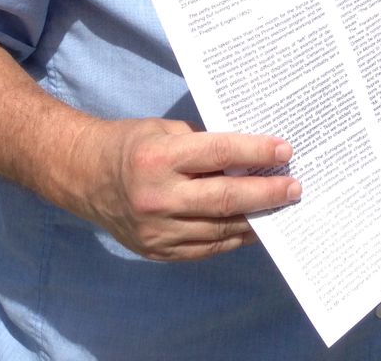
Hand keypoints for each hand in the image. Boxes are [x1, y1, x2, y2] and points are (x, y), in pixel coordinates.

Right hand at [72, 117, 299, 261]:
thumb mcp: (166, 130)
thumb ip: (203, 145)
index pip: (219, 153)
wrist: (85, 176)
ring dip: (255, 219)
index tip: (284, 150)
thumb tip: (248, 158)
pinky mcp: (157, 251)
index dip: (256, 152)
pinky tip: (252, 227)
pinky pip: (205, 247)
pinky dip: (232, 237)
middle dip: (266, 194)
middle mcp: (159, 198)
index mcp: (160, 159)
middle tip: (295, 187)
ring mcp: (157, 231)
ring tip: (282, 208)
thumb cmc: (131, 143)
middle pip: (225, 198)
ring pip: (219, 228)